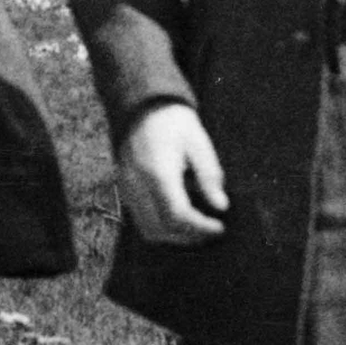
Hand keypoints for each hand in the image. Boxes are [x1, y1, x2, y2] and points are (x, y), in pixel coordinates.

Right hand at [117, 102, 228, 244]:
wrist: (143, 107)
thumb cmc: (174, 123)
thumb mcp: (199, 143)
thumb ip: (209, 175)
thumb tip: (221, 205)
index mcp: (157, 171)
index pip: (177, 214)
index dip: (201, 227)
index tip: (220, 227)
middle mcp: (137, 184)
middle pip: (160, 228)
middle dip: (189, 236)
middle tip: (211, 231)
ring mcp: (127, 189)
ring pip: (148, 229)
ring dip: (174, 236)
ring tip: (197, 229)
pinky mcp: (125, 190)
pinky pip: (141, 220)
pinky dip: (161, 227)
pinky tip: (180, 220)